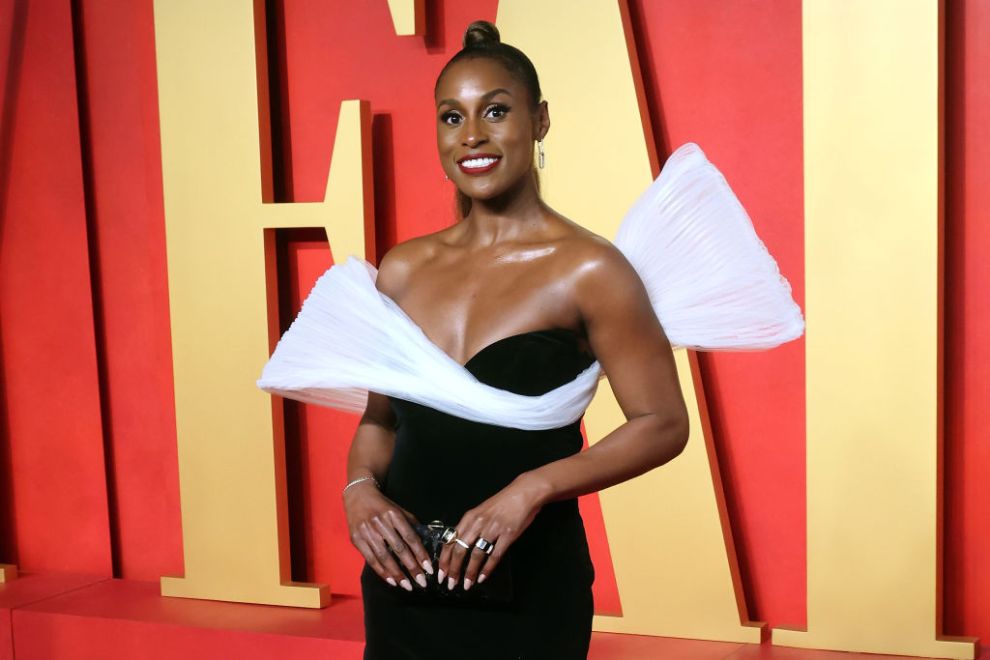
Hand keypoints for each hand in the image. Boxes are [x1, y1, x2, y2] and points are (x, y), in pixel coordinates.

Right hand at [343, 480, 432, 590]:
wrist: (358, 496)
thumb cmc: (382, 505)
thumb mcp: (399, 509)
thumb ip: (411, 524)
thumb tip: (425, 542)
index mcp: (393, 514)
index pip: (410, 537)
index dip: (420, 553)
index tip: (428, 568)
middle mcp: (380, 523)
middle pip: (398, 549)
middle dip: (411, 567)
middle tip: (421, 582)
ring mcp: (366, 532)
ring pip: (384, 557)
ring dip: (397, 574)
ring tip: (407, 585)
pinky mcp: (356, 539)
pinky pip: (371, 559)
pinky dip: (381, 571)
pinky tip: (391, 581)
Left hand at [439, 473, 548, 590]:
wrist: (523, 493)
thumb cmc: (503, 502)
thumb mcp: (481, 511)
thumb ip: (470, 526)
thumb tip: (459, 545)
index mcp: (469, 517)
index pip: (451, 541)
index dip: (444, 559)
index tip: (441, 573)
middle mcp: (478, 523)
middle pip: (460, 550)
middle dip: (454, 570)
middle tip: (451, 583)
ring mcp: (493, 529)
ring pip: (476, 555)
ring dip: (470, 572)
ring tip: (466, 584)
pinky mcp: (507, 535)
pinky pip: (494, 555)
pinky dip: (487, 569)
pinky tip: (482, 577)